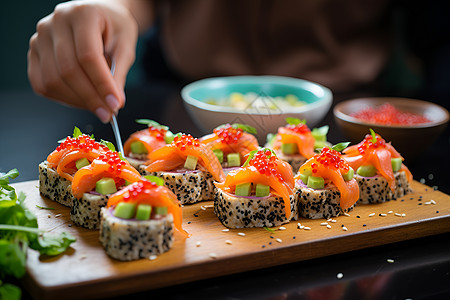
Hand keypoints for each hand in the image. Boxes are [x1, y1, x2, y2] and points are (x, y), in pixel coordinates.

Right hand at [27, 0, 137, 122]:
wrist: (99, 17)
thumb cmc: (114, 28)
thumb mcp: (126, 46)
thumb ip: (119, 73)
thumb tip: (113, 103)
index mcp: (82, 14)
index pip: (88, 56)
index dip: (102, 84)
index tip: (115, 104)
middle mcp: (56, 23)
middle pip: (68, 70)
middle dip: (91, 97)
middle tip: (108, 113)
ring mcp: (40, 38)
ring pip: (53, 80)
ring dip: (77, 101)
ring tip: (98, 106)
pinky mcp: (34, 53)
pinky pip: (42, 84)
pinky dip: (63, 99)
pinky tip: (82, 101)